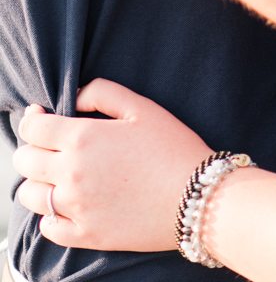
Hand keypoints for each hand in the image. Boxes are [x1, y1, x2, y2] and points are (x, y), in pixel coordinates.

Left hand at [14, 79, 210, 251]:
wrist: (196, 198)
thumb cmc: (172, 147)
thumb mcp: (141, 107)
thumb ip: (101, 93)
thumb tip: (73, 97)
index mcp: (83, 138)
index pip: (34, 128)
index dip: (32, 117)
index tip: (40, 114)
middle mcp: (71, 174)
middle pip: (25, 161)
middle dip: (32, 147)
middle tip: (50, 144)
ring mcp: (76, 208)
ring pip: (30, 195)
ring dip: (37, 181)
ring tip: (57, 174)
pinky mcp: (85, 235)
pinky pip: (48, 227)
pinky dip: (50, 215)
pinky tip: (67, 204)